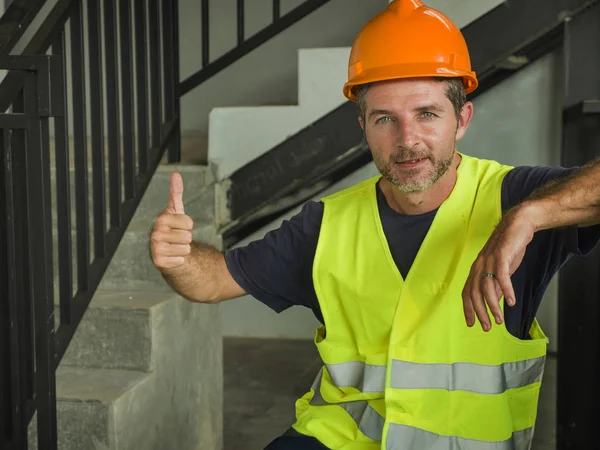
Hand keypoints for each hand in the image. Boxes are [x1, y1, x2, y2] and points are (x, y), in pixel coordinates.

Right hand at [150, 172, 193, 270]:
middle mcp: (156, 233)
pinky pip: (181, 260)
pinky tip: (172, 255)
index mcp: (161, 219)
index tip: (179, 226)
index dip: (188, 226)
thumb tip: (176, 174)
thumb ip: (176, 192)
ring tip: (175, 246)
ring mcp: (156, 248)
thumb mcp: (175, 210)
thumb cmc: (172, 228)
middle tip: (177, 238)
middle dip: (186, 238)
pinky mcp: (159, 261)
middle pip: (188, 237)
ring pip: (186, 248)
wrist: (166, 249)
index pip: (189, 223)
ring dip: (183, 249)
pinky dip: (179, 259)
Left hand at [462, 206, 536, 330]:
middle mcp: (479, 265)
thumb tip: (493, 302)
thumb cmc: (508, 248)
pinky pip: (502, 276)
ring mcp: (489, 260)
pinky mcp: (501, 256)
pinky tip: (510, 302)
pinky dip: (506, 290)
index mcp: (476, 269)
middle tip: (486, 327)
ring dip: (493, 306)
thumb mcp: (500, 270)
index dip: (467, 309)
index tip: (471, 323)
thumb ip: (494, 284)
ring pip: (487, 288)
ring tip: (499, 320)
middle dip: (480, 312)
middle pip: (475, 293)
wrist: (517, 225)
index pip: (467, 292)